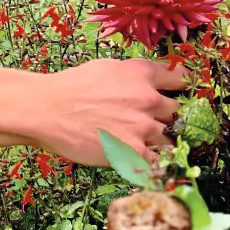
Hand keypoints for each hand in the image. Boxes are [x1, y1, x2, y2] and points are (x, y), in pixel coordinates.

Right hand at [43, 58, 187, 166]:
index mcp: (141, 73)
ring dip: (161, 142)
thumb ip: (131, 75)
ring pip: (171, 138)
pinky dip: (153, 162)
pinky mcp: (135, 151)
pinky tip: (143, 161)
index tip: (180, 94)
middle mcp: (148, 98)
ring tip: (147, 145)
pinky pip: (157, 161)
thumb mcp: (106, 68)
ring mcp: (143, 127)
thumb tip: (143, 83)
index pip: (180, 79)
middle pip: (177, 111)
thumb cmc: (70, 87)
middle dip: (168, 118)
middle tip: (157, 124)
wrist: (47, 109)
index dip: (182, 88)